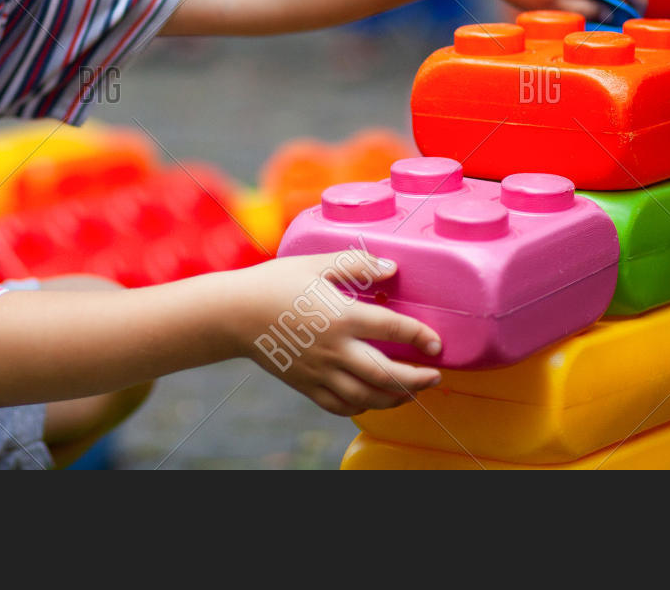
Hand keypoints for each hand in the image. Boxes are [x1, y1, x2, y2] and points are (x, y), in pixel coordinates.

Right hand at [236, 252, 441, 416]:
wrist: (234, 313)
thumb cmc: (275, 282)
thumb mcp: (315, 264)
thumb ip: (356, 263)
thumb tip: (392, 267)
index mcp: (341, 316)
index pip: (392, 329)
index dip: (420, 336)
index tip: (436, 343)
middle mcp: (334, 349)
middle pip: (386, 373)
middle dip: (417, 379)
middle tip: (435, 377)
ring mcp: (320, 371)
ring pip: (367, 396)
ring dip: (395, 398)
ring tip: (412, 392)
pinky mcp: (306, 384)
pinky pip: (340, 405)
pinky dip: (362, 407)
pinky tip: (372, 399)